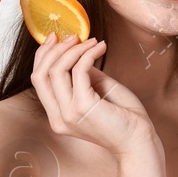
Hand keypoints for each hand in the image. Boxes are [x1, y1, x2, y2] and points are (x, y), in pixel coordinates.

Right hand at [31, 35, 156, 155]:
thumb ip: (82, 75)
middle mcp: (58, 118)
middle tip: (74, 36)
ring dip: (74, 49)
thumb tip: (75, 51)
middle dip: (54, 49)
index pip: (38, 80)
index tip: (56, 37)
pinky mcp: (83, 106)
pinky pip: (79, 70)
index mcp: (58, 116)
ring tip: (92, 41)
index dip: (43, 55)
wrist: (139, 140)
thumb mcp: (97, 91)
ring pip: (56, 70)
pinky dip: (88, 54)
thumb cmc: (123, 117)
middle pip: (40, 74)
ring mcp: (69, 114)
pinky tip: (101, 48)